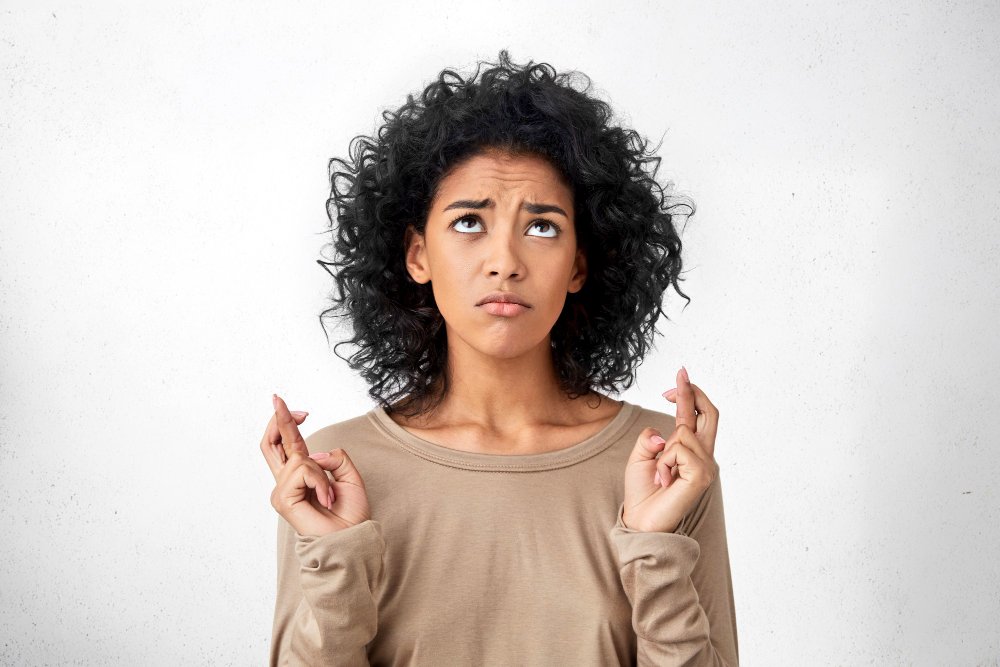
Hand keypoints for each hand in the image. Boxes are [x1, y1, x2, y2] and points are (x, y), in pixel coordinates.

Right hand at [260, 394, 370, 536]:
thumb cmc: (350, 514)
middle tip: (278, 399)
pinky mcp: (282, 499)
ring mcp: (282, 491)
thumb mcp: (348, 476)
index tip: (295, 408)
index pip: (286, 444)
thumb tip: (313, 454)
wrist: (352, 539)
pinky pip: (303, 471)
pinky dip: (321, 482)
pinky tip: (326, 499)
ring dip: (321, 471)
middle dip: (277, 420)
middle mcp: (287, 481)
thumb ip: (333, 457)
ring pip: (298, 457)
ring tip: (330, 494)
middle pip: (271, 444)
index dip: (286, 422)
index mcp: (301, 474)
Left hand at [621, 367, 719, 532]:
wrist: (641, 520)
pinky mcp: (702, 475)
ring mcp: (707, 465)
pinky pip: (678, 450)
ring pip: (683, 432)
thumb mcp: (640, 456)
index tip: (681, 373)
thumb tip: (663, 434)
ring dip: (662, 451)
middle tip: (678, 380)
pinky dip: (664, 463)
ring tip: (659, 474)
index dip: (689, 393)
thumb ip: (650, 438)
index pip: (696, 415)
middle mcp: (704, 455)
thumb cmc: (643, 491)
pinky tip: (664, 481)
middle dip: (694, 393)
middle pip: (710, 413)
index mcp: (691, 449)